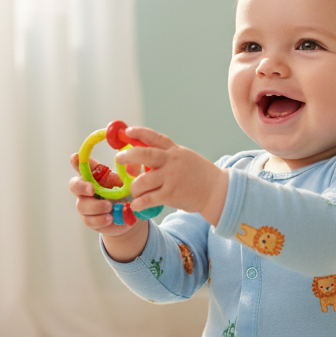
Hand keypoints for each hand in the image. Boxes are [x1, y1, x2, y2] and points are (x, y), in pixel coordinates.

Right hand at [68, 153, 147, 260]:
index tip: (75, 157)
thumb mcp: (131, 182)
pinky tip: (109, 218)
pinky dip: (100, 220)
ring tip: (110, 207)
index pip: (83, 166)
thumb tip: (132, 161)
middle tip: (91, 189)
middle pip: (74, 185)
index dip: (77, 161)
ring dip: (96, 206)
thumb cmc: (127, 193)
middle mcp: (87, 189)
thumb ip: (132, 172)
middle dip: (81, 186)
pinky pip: (89, 220)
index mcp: (96, 175)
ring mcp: (86, 205)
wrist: (130, 215)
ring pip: (82, 205)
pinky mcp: (89, 220)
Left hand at [111, 127, 228, 226]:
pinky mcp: (171, 195)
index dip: (139, 133)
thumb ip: (161, 159)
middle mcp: (172, 162)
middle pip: (145, 154)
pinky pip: (148, 199)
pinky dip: (139, 203)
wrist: (217, 191)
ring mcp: (172, 178)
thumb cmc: (196, 175)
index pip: (154, 138)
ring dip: (134, 187)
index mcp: (174, 151)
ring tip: (134, 191)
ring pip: (143, 181)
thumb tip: (134, 164)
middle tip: (119, 158)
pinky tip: (136, 205)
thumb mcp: (182, 159)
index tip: (127, 131)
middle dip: (129, 155)